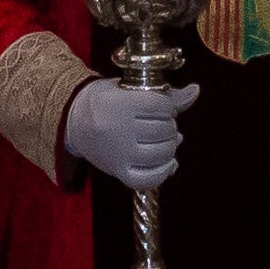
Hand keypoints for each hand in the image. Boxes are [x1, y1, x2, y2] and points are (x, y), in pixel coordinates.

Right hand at [59, 75, 196, 192]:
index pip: (160, 105)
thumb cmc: (106, 101)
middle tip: (162, 122)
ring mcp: (118, 154)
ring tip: (165, 139)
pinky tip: (169, 163)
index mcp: (117, 103)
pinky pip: (148, 179)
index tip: (163, 106)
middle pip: (163, 130)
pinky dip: (164, 172)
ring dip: (170, 146)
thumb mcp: (128, 89)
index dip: (168, 106)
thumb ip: (164, 94)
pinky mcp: (118, 171)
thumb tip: (195, 90)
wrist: (74, 121)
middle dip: (169, 126)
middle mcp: (117, 130)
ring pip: (161, 154)